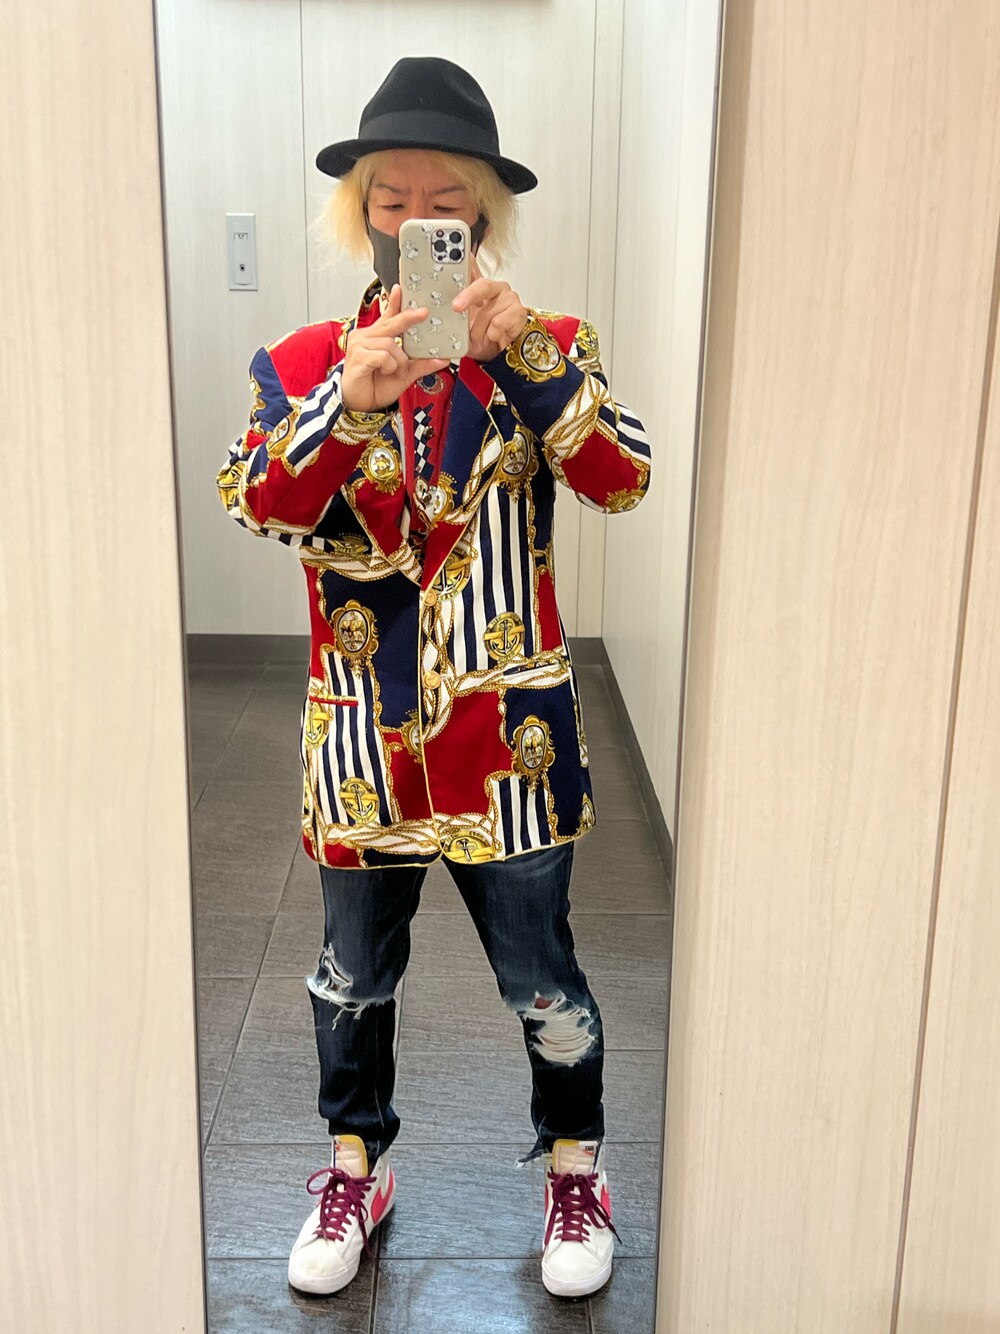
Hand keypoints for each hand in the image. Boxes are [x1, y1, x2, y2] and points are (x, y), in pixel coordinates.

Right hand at [341, 284, 449, 411]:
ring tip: (392, 371)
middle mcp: (366, 337)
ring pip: (390, 344)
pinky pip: (383, 356)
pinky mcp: (358, 356)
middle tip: (424, 313)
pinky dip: (389, 366)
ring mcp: (360, 345)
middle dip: (408, 318)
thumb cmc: (376, 387)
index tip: (400, 289)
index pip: (387, 316)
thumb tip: (442, 358)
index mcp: (376, 338)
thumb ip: (421, 365)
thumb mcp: (404, 375)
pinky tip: (382, 372)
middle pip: (391, 323)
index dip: (394, 302)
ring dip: (398, 361)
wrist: (359, 405)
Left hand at [452, 254, 528, 361]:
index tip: (450, 254)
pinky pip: (499, 323)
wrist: (499, 353)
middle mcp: (495, 288)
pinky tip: (493, 337)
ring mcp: (509, 298)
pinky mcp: (519, 311)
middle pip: (482, 284)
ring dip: (479, 331)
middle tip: (456, 307)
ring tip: (478, 338)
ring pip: (488, 312)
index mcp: (479, 286)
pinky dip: (492, 335)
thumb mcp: (462, 323)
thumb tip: (434, 304)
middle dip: (468, 296)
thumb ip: (453, 309)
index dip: (462, 258)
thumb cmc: (481, 335)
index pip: (472, 265)